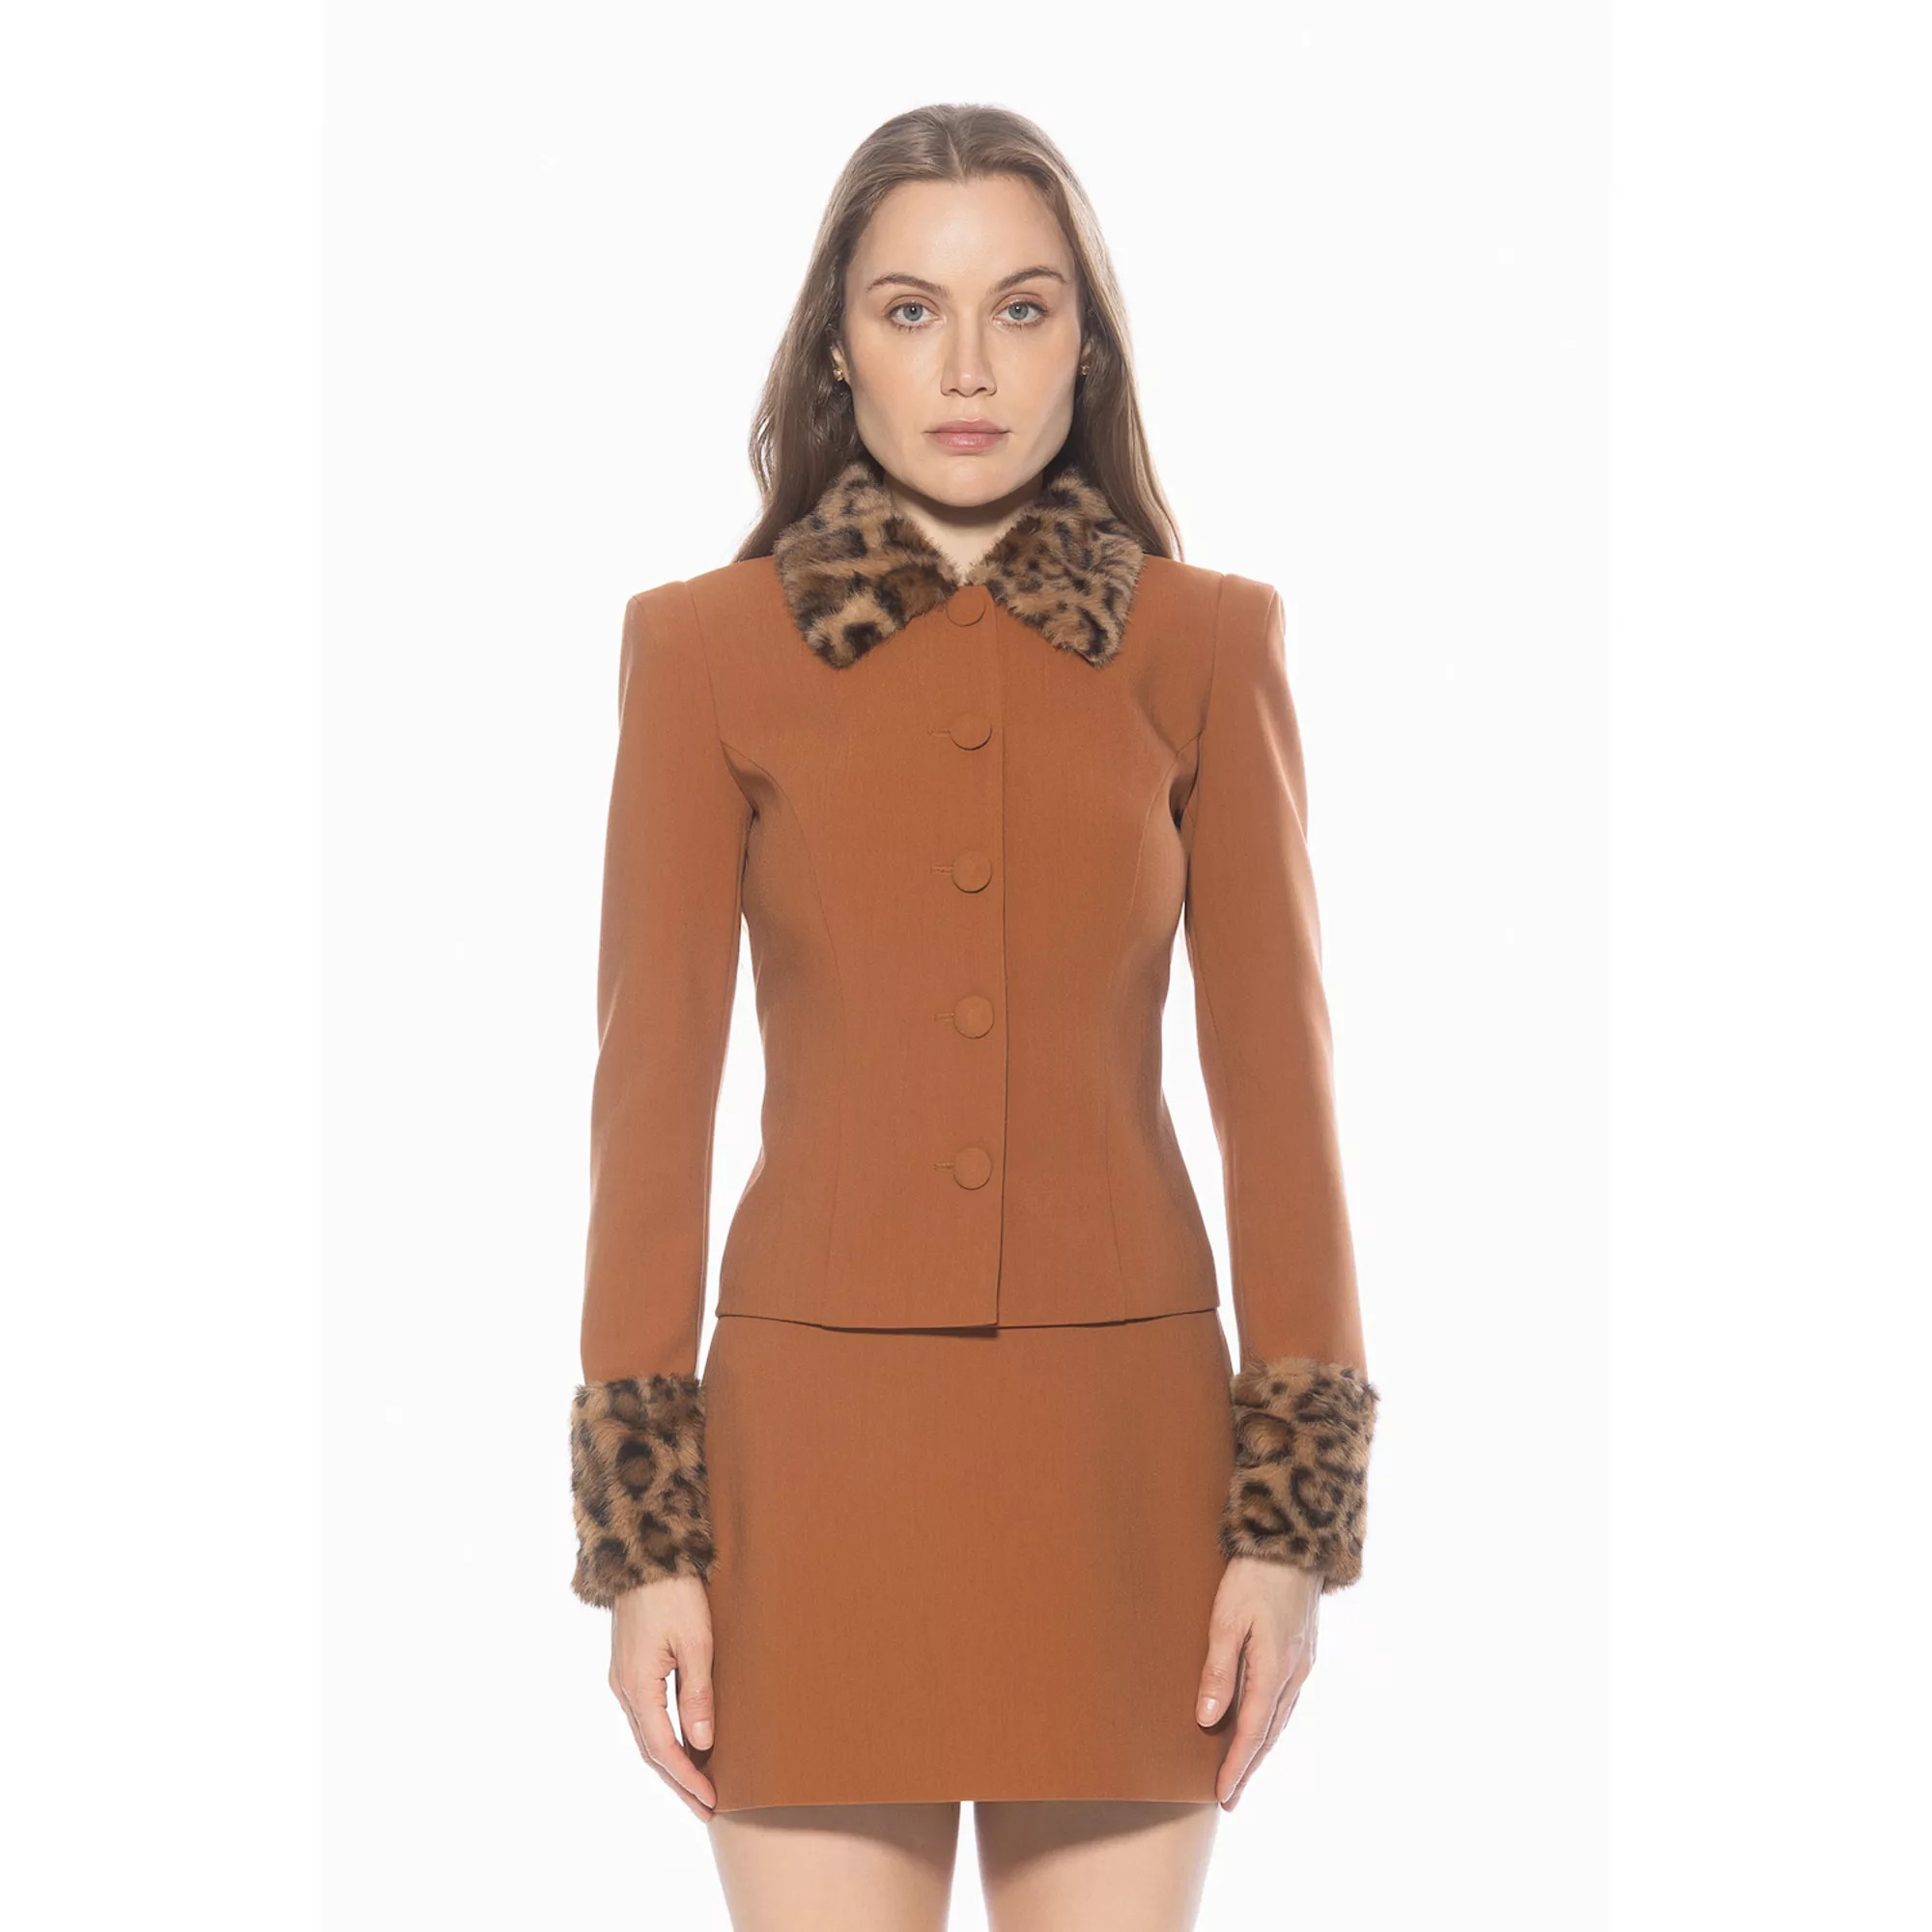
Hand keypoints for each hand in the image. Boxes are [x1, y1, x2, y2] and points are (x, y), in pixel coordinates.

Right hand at [609, 1573, 716, 1820]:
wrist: (645, 1552)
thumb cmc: (673, 1593)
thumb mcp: (695, 1641)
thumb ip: (697, 1693)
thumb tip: (701, 1743)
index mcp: (637, 1686)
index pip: (663, 1748)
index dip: (687, 1778)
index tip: (711, 1801)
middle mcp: (624, 1688)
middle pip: (650, 1750)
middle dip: (678, 1781)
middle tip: (706, 1809)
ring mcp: (623, 1677)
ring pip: (646, 1734)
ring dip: (670, 1763)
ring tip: (697, 1786)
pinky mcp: (629, 1666)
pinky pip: (646, 1716)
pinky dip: (663, 1739)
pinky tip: (681, 1744)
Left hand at [1195, 1555, 1319, 1809]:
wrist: (1293, 1542)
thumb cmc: (1254, 1576)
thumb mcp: (1226, 1620)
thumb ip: (1218, 1671)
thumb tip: (1208, 1719)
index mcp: (1275, 1670)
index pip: (1251, 1732)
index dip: (1236, 1765)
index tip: (1222, 1794)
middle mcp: (1294, 1673)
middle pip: (1269, 1732)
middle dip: (1249, 1766)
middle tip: (1231, 1798)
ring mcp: (1302, 1661)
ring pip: (1280, 1718)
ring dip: (1261, 1746)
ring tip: (1244, 1769)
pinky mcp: (1303, 1649)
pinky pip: (1287, 1699)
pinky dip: (1272, 1721)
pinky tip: (1264, 1724)